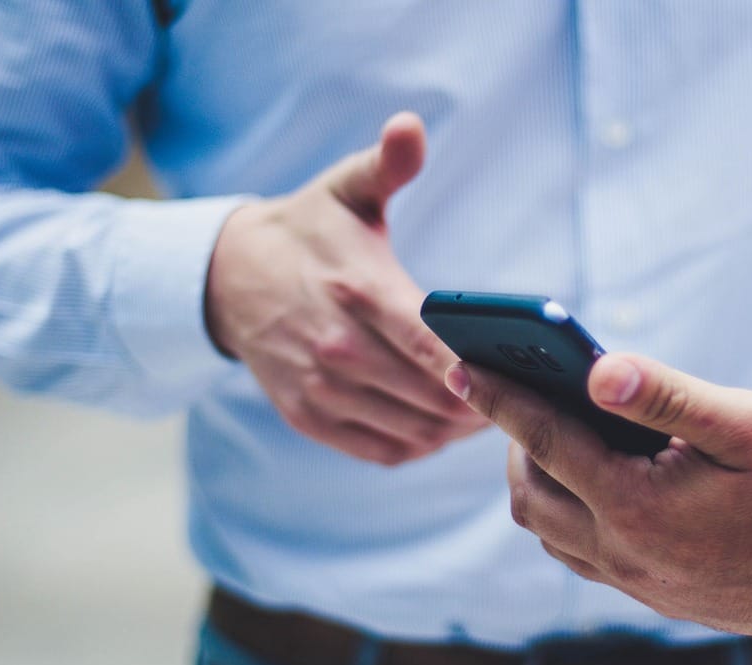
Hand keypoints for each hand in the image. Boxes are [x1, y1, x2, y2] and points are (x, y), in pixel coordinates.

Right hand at [205, 112, 485, 464]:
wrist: (228, 277)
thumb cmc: (308, 231)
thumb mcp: (346, 188)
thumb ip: (387, 164)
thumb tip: (410, 126)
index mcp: (358, 290)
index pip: (431, 344)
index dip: (479, 369)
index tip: (519, 375)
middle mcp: (337, 347)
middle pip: (433, 397)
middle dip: (485, 402)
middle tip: (524, 396)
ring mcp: (320, 388)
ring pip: (414, 431)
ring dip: (458, 430)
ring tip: (493, 413)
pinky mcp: (308, 416)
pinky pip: (383, 450)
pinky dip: (422, 445)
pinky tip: (444, 428)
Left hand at [447, 353, 751, 634]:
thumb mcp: (741, 423)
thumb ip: (664, 394)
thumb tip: (596, 368)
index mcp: (638, 506)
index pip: (545, 442)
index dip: (499, 399)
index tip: (460, 366)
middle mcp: (624, 553)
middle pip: (531, 495)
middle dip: (513, 442)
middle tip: (521, 395)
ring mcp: (636, 581)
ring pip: (550, 532)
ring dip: (537, 481)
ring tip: (552, 434)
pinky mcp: (652, 595)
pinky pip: (580, 555)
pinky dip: (566, 513)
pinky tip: (592, 481)